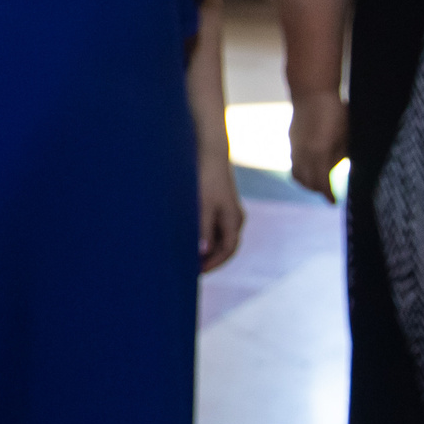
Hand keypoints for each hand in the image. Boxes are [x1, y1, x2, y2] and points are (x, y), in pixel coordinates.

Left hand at [198, 157, 244, 273]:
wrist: (209, 151)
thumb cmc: (206, 176)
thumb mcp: (203, 204)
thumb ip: (203, 228)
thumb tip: (203, 252)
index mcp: (234, 220)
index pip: (227, 250)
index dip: (214, 263)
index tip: (197, 272)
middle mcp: (235, 218)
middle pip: (225, 246)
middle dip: (210, 259)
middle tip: (191, 269)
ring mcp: (228, 211)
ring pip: (219, 237)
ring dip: (207, 248)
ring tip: (188, 256)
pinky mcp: (219, 204)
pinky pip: (214, 227)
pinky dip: (204, 236)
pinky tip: (189, 238)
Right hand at [290, 90, 348, 203]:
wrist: (311, 92)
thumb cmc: (335, 112)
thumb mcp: (345, 135)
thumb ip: (341, 155)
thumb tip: (343, 170)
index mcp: (319, 153)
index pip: (321, 182)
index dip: (327, 194)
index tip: (333, 201)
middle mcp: (303, 153)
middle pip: (306, 181)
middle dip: (317, 189)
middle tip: (327, 192)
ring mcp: (295, 147)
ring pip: (296, 173)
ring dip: (306, 181)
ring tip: (317, 182)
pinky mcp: (292, 141)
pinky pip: (294, 162)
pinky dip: (301, 169)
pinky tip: (311, 165)